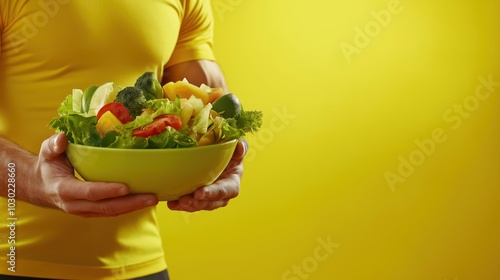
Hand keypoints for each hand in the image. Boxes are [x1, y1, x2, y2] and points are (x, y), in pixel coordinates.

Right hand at [31, 133, 158, 217]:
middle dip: (131, 203)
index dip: (107, 191)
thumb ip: (54, 145)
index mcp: (65, 190)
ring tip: (154, 199)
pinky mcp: (93, 212)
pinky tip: (144, 200)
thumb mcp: (47, 152)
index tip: (126, 187)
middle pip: (107, 207)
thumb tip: (63, 138)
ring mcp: (86, 211)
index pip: (89, 192)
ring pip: (113, 212)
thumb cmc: (48, 165)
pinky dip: (129, 207)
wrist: (41, 186)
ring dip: (134, 207)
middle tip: (152, 197)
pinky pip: (113, 211)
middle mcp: (76, 205)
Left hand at [167, 139, 247, 211]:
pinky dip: (180, 205)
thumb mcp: (236, 151)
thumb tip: (240, 145)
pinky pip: (190, 205)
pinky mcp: (198, 199)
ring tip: (177, 202)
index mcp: (232, 183)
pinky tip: (171, 203)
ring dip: (188, 206)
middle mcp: (222, 195)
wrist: (220, 160)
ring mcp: (210, 199)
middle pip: (211, 203)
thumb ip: (240, 149)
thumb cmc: (230, 155)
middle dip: (198, 203)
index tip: (199, 193)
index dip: (213, 193)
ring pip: (200, 206)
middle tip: (185, 200)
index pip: (225, 191)